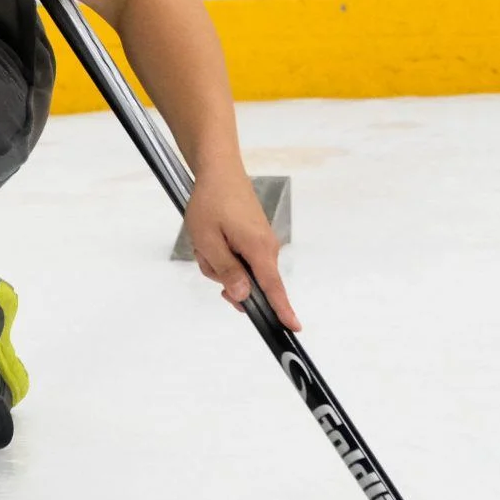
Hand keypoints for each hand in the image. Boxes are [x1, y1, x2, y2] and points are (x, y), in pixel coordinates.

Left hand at [185, 170, 300, 330]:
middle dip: (224, 278)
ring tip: (206, 240)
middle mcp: (267, 248)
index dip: (282, 310)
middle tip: (206, 256)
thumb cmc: (211, 201)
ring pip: (240, 271)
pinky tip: (211, 237)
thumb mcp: (208, 240)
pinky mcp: (254, 238)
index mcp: (259, 249)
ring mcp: (261, 243)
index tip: (293, 328)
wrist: (219, 170)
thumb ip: (226, 271)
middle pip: (250, 284)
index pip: (273, 289)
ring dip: (218, 262)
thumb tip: (244, 296)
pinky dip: (222, 253)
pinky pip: (238, 258)